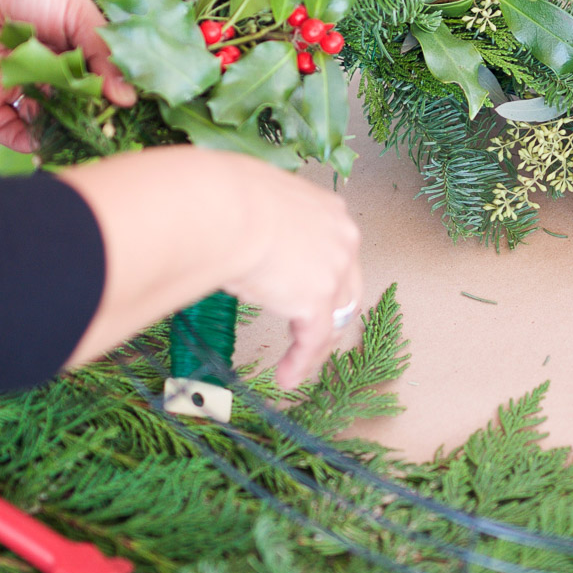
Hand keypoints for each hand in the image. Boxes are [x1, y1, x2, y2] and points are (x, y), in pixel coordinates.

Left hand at [0, 0, 134, 150]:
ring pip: (38, 121)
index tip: (122, 121)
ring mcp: (14, 83)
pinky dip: (19, 139)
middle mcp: (42, 70)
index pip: (92, 87)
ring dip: (54, 134)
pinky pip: (3, 125)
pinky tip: (38, 144)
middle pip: (66, 108)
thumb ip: (103, 58)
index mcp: (69, 51)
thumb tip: (128, 98)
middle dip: (81, 125)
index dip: (105, 105)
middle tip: (99, 137)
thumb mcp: (79, 16)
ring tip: (71, 141)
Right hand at [223, 161, 362, 388]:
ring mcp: (333, 272)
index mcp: (329, 212)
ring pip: (335, 318)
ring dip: (316, 345)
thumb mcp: (255, 200)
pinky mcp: (318, 301)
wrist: (225, 207)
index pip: (336, 252)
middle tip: (310, 335)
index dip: (325, 277)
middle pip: (346, 289)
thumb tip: (237, 236)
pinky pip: (314, 339)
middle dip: (330, 316)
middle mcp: (341, 240)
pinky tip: (287, 376)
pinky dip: (301, 361)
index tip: (307, 293)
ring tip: (296, 366)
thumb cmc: (225, 195)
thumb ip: (261, 222)